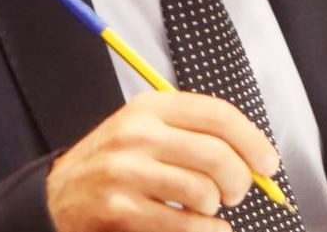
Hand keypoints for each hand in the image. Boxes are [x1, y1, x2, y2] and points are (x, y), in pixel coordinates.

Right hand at [46, 90, 279, 231]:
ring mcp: (128, 172)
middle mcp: (138, 133)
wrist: (58, 195)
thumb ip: (192, 133)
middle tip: (237, 192)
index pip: (217, 114)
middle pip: (216, 154)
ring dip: (215, 208)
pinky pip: (184, 224)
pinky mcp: (122, 210)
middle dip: (240, 180)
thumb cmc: (115, 163)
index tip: (268, 162)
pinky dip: (206, 231)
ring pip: (203, 191)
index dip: (252, 140)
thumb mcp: (145, 128)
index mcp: (150, 107)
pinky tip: (205, 227)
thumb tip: (253, 154)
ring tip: (206, 208)